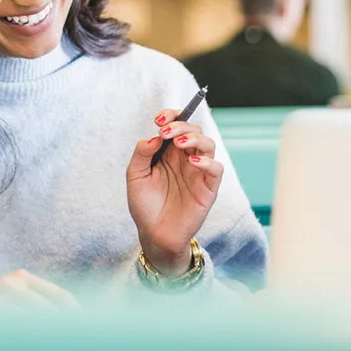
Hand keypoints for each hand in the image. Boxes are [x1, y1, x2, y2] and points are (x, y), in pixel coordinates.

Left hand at [126, 109, 223, 276]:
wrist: (153, 234)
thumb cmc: (145, 205)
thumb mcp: (135, 176)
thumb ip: (142, 154)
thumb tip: (154, 137)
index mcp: (170, 152)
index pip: (178, 125)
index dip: (172, 116)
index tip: (159, 119)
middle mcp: (186, 158)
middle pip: (194, 130)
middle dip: (181, 125)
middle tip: (165, 131)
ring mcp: (199, 172)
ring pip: (208, 144)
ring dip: (195, 138)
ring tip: (179, 144)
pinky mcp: (208, 188)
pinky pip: (216, 169)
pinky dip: (206, 162)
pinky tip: (191, 162)